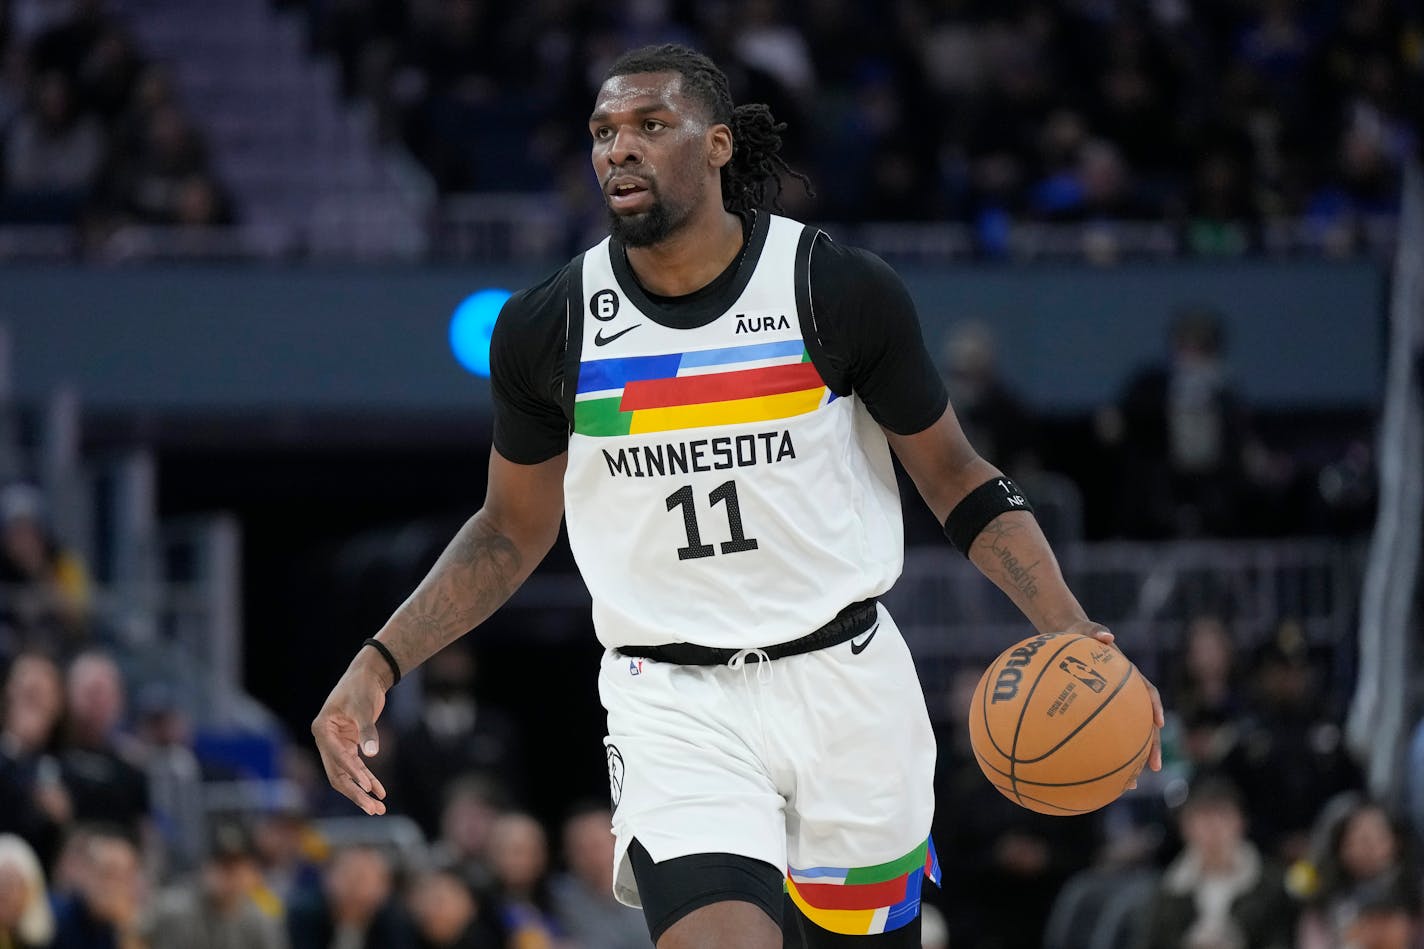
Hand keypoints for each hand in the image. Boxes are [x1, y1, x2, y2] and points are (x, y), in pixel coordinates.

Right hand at [311, 657, 390, 815]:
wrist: (366, 675)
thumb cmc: (361, 687)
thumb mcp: (365, 707)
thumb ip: (367, 730)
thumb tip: (372, 754)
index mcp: (322, 730)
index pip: (336, 758)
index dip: (353, 773)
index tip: (369, 787)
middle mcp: (325, 741)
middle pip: (338, 774)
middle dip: (355, 793)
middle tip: (373, 809)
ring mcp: (336, 745)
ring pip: (347, 775)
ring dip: (362, 791)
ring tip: (379, 808)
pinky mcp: (349, 745)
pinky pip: (357, 768)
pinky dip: (368, 779)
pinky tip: (380, 792)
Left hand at [1063, 620, 1164, 782]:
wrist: (1067, 637)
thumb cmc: (1077, 634)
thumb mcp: (1085, 629)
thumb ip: (1096, 631)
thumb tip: (1106, 636)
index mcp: (1127, 676)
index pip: (1147, 692)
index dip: (1154, 706)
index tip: (1158, 722)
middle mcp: (1125, 695)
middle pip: (1144, 724)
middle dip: (1151, 746)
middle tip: (1153, 768)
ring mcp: (1113, 707)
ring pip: (1127, 738)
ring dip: (1132, 761)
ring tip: (1130, 785)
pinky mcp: (1097, 715)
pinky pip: (1102, 736)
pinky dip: (1101, 755)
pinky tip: (1093, 776)